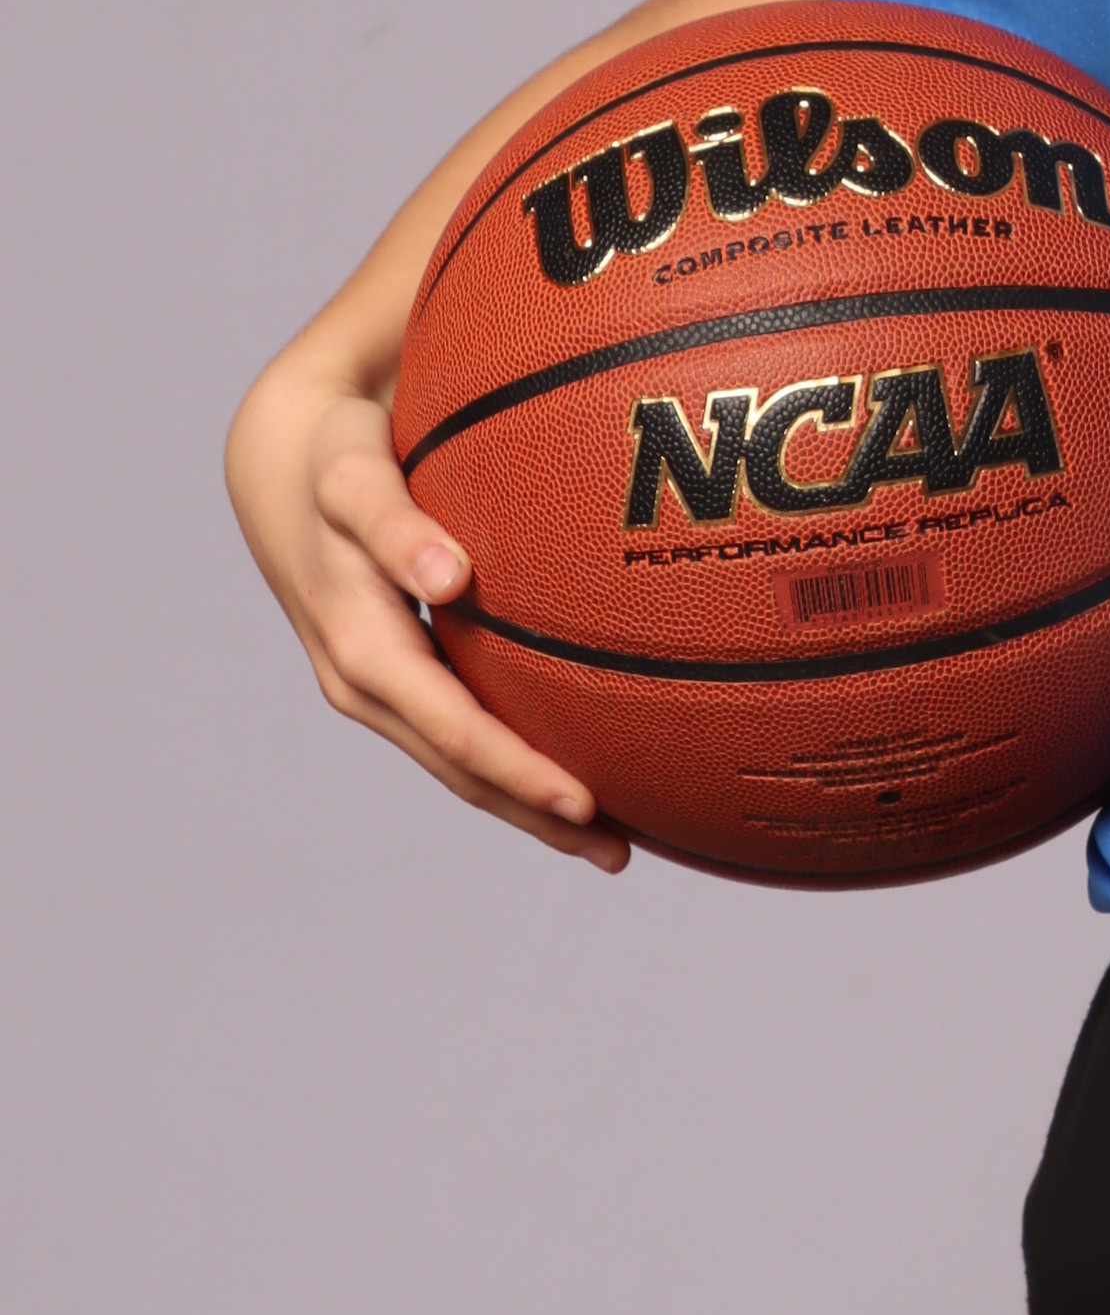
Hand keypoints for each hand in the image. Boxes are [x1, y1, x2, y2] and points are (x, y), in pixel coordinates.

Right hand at [224, 349, 628, 868]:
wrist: (282, 464)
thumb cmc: (338, 459)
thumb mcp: (355, 481)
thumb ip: (396, 525)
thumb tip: (449, 577)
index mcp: (363, 653)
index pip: (456, 731)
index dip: (519, 773)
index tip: (586, 805)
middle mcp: (365, 685)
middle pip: (462, 771)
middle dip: (537, 816)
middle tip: (622, 855)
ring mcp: (377, 690)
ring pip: (460, 766)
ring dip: (528, 806)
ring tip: (611, 841)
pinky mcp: (394, 678)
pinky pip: (458, 734)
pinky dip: (513, 764)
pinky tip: (573, 771)